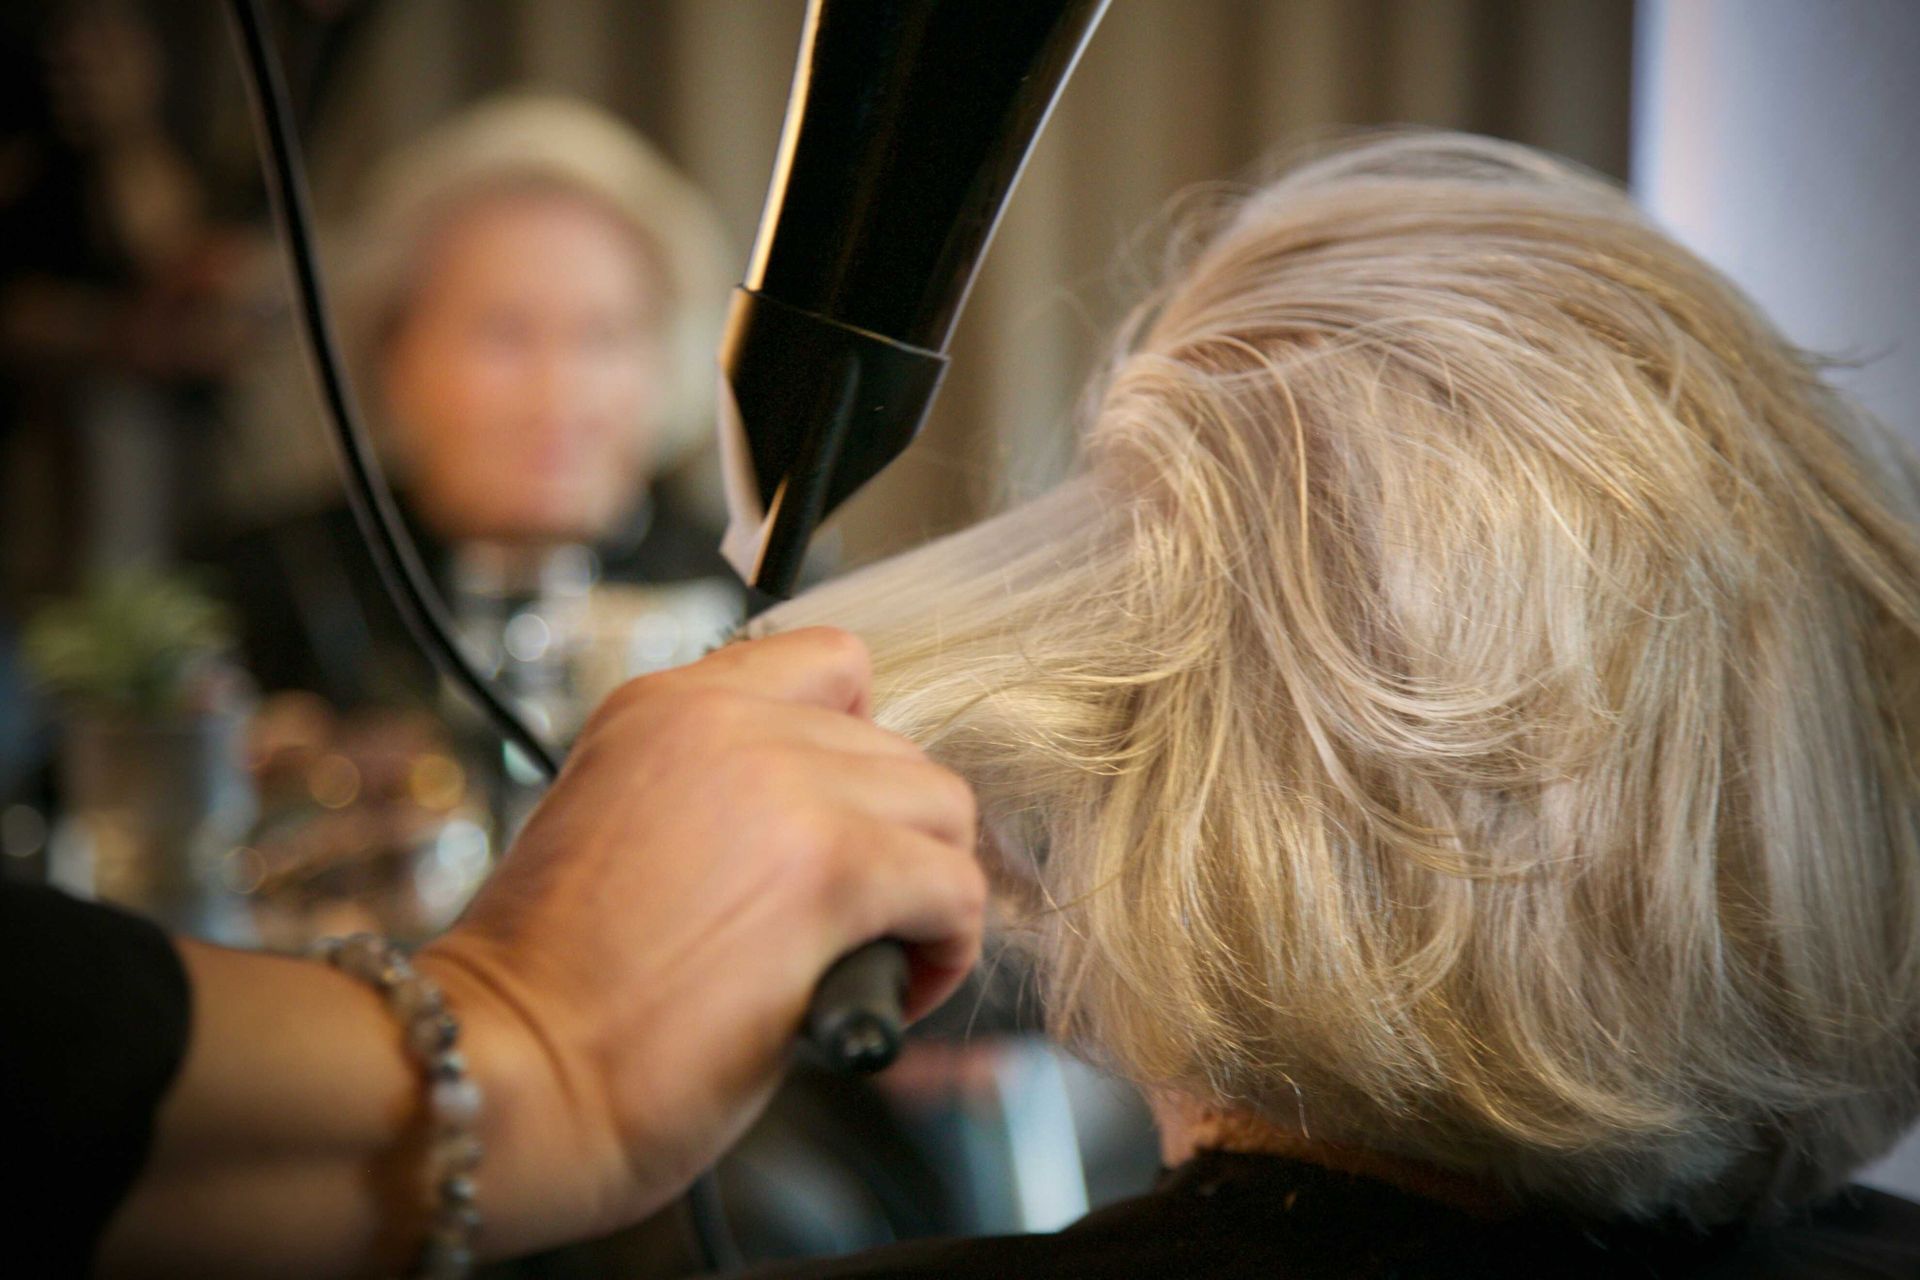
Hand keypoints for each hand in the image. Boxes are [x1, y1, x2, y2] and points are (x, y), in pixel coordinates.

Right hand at [418, 628, 984, 1252]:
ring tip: (883, 955)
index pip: (829, 665)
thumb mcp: (613, 829)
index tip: (846, 818)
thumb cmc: (545, 993)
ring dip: (929, 885)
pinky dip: (948, 947)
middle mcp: (726, 724)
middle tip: (862, 918)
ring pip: (941, 807)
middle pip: (896, 747)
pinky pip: (955, 886)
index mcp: (663, 707)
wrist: (505, 1071)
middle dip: (895, 837)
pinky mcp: (828, 870)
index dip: (858, 747)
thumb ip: (715, 796)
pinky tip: (897, 993)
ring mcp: (781, 788)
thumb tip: (825, 822)